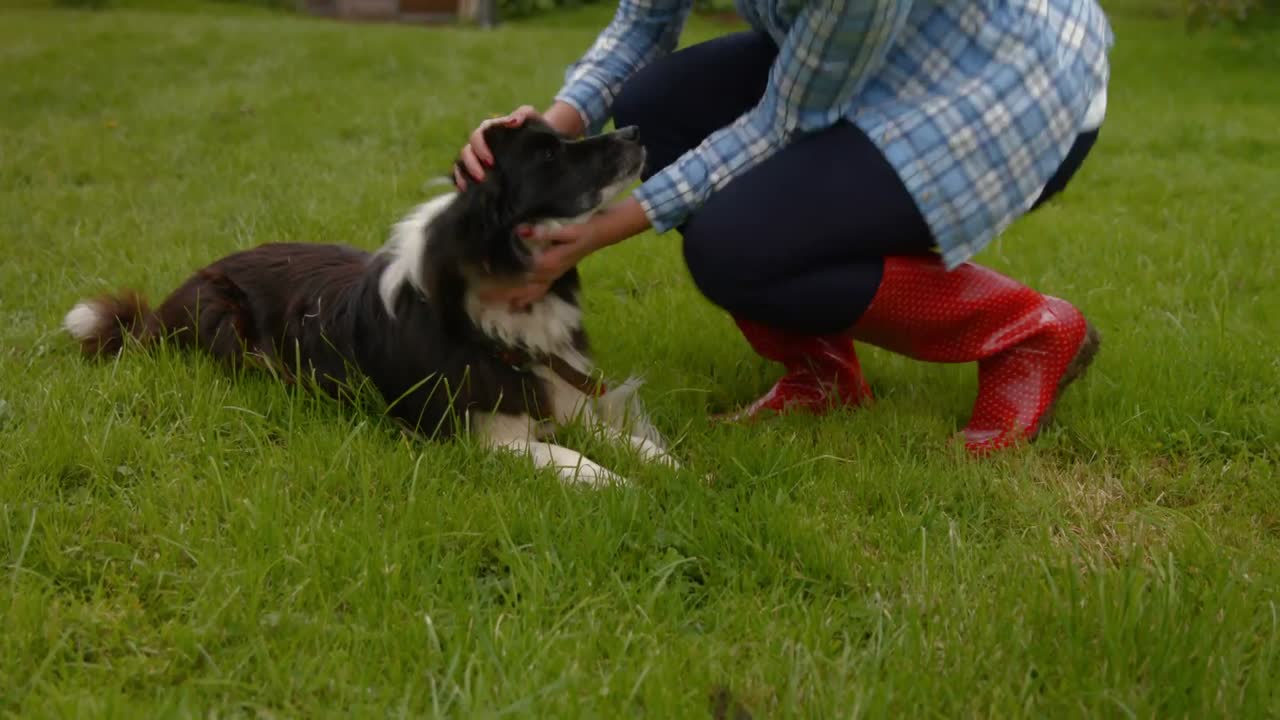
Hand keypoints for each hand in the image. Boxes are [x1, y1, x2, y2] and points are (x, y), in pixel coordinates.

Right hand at [454, 102, 586, 189]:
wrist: (545, 145)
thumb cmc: (536, 128)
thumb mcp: (533, 118)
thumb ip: (524, 114)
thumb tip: (512, 121)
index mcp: (491, 130)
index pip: (478, 135)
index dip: (480, 148)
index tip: (491, 161)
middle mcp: (482, 144)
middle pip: (467, 151)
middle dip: (471, 164)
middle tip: (482, 177)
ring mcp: (480, 158)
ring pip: (461, 163)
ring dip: (464, 174)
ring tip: (477, 185)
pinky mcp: (481, 171)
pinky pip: (463, 175)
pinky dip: (461, 181)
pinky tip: (466, 190)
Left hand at [483, 197, 651, 308]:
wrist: (601, 233)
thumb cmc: (582, 227)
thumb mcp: (566, 228)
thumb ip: (545, 233)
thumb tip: (523, 232)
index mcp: (547, 263)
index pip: (518, 273)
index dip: (499, 274)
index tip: (480, 273)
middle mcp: (548, 274)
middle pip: (519, 289)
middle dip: (499, 293)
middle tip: (478, 296)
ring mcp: (552, 277)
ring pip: (527, 294)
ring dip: (509, 299)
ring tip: (490, 303)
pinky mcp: (555, 275)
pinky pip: (538, 293)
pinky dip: (525, 300)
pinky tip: (515, 305)